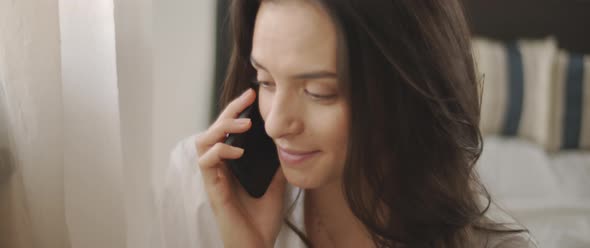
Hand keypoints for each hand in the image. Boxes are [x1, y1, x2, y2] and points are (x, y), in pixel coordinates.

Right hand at [195, 88, 286, 247]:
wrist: (258, 245)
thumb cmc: (262, 218)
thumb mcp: (276, 183)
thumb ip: (277, 163)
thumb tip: (288, 141)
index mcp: (232, 164)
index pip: (228, 130)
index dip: (237, 110)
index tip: (252, 94)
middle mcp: (220, 167)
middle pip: (213, 128)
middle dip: (229, 110)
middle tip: (247, 99)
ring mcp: (214, 178)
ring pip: (203, 140)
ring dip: (221, 127)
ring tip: (244, 125)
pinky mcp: (213, 189)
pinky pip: (206, 162)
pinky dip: (220, 151)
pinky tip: (238, 151)